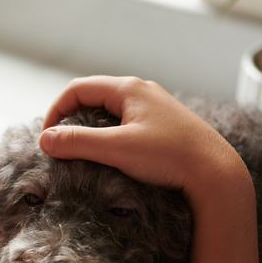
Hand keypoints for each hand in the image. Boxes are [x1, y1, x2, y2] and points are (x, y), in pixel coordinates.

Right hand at [39, 76, 259, 262]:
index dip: (55, 111)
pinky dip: (110, 136)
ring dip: (91, 129)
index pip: (77, 89)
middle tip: (61, 147)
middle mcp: (142, 91)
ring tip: (82, 154)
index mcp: (129, 88)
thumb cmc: (171, 157)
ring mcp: (154, 108)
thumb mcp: (118, 149)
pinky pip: (126, 124)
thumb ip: (79, 142)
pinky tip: (112, 157)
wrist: (216, 174)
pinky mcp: (164, 126)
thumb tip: (45, 139)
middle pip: (93, 97)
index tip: (47, 139)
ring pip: (110, 111)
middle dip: (71, 120)